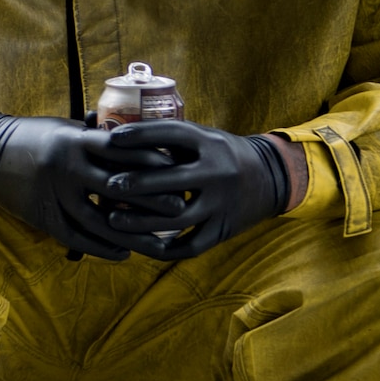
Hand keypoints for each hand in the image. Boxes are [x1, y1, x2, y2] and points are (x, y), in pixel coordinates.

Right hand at [0, 113, 177, 260]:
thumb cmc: (33, 136)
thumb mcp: (67, 128)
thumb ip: (100, 138)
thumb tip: (141, 141)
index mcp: (75, 141)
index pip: (123, 151)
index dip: (153, 162)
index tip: (179, 170)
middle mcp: (66, 168)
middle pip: (117, 189)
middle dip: (151, 200)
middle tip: (182, 208)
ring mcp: (53, 195)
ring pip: (99, 221)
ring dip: (131, 234)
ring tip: (159, 242)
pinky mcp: (42, 216)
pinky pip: (76, 237)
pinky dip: (101, 248)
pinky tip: (123, 253)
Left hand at [99, 120, 291, 259]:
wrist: (272, 177)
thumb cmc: (220, 154)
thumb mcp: (202, 138)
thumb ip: (166, 137)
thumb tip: (112, 131)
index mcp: (210, 144)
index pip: (173, 134)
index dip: (141, 135)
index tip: (112, 139)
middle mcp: (219, 172)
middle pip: (172, 181)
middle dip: (136, 184)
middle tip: (108, 186)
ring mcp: (223, 203)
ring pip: (177, 218)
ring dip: (141, 222)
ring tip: (112, 220)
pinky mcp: (224, 229)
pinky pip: (191, 246)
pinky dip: (164, 249)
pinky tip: (140, 246)